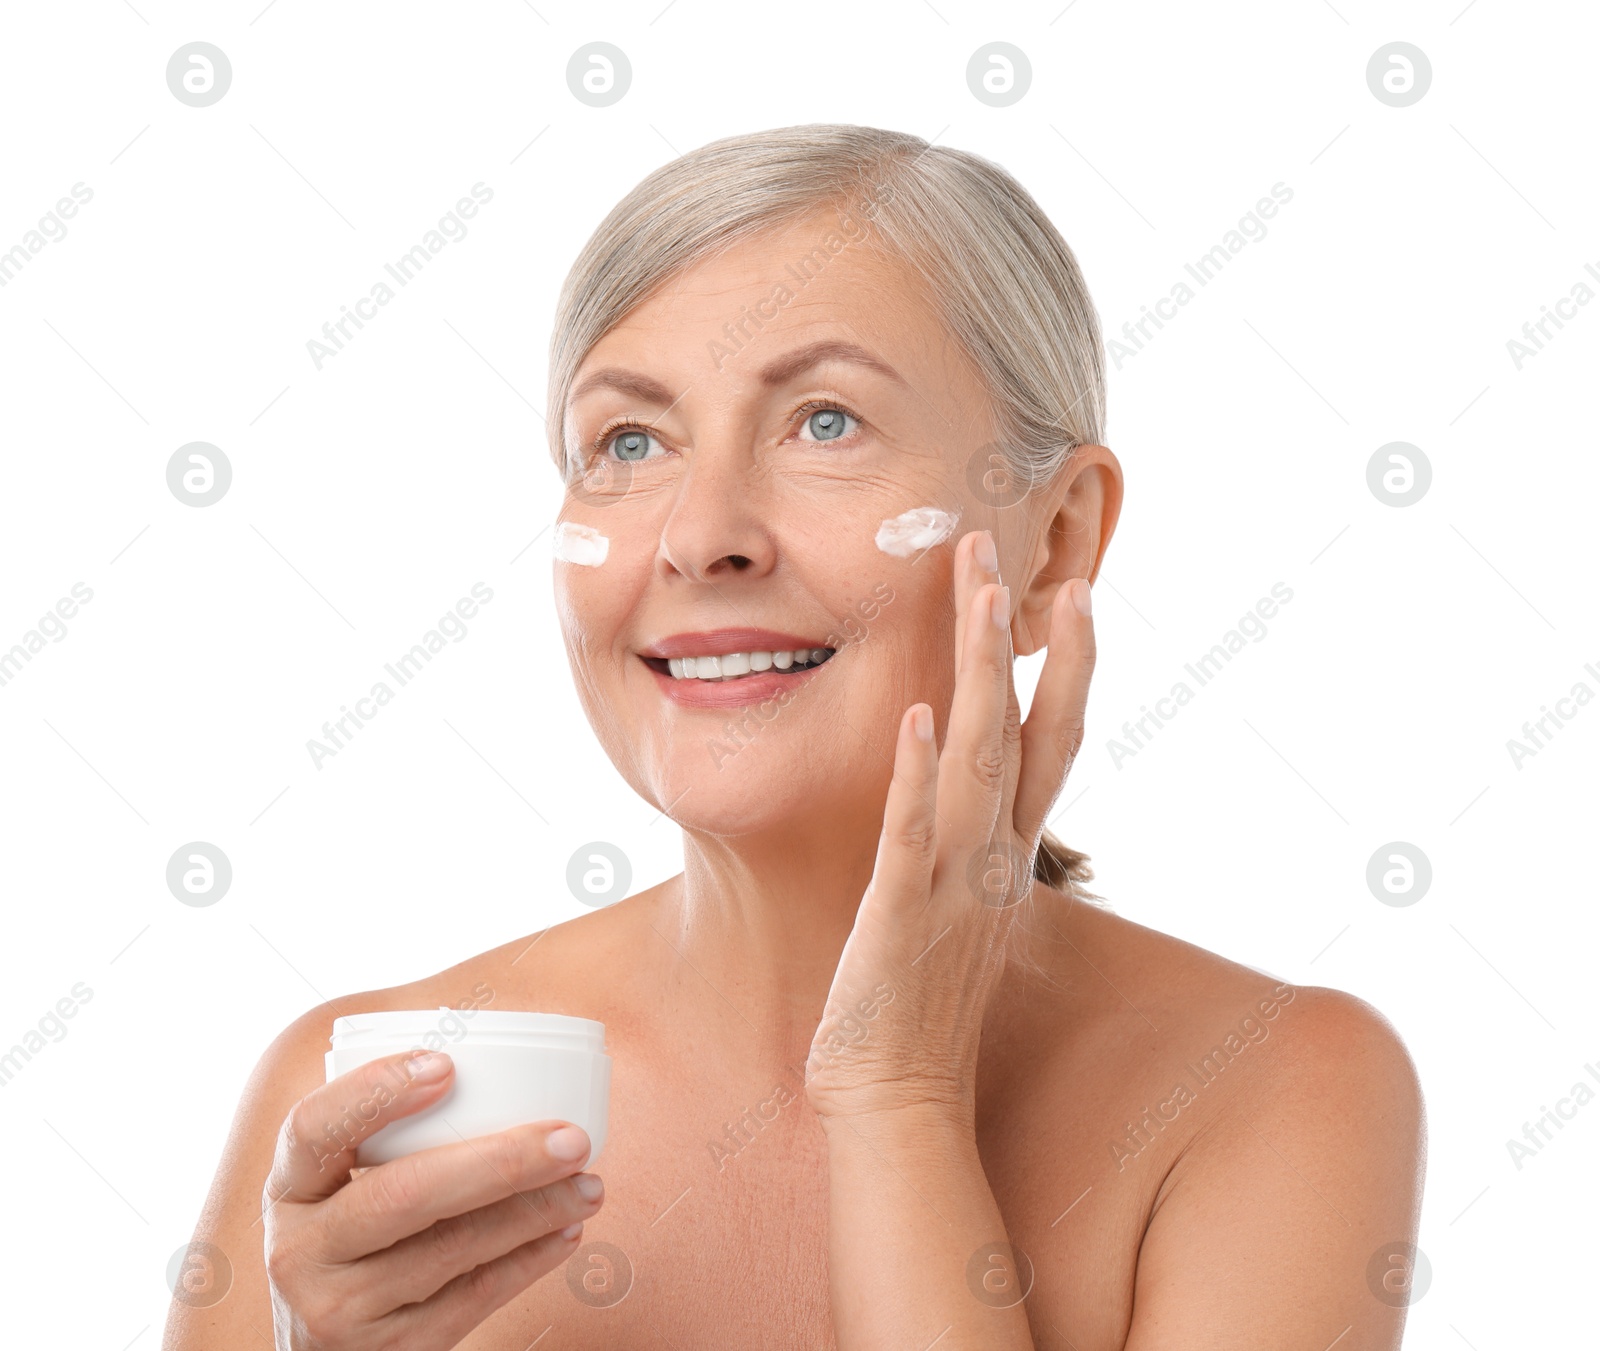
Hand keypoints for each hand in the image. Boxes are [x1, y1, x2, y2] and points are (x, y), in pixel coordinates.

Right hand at [262, 1051, 602, 1349]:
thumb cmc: (351, 1243)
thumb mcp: (336, 1191)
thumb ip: (387, 1138)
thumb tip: (495, 1066)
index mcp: (288, 1190)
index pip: (314, 1128)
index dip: (376, 1092)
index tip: (447, 1066)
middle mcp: (299, 1253)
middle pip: (402, 1196)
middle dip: (501, 1163)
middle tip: (570, 1139)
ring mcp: (338, 1311)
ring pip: (450, 1250)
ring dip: (534, 1212)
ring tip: (588, 1184)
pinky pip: (471, 1300)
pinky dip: (528, 1261)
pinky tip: (566, 1232)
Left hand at [803, 528, 1094, 1124]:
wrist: (898, 1097)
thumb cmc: (923, 998)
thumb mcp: (963, 902)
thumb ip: (973, 840)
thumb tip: (967, 783)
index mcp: (1006, 850)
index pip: (1051, 741)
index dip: (1068, 666)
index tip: (1076, 591)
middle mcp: (994, 857)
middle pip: (1021, 729)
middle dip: (1018, 638)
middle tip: (1009, 550)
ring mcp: (953, 884)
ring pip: (975, 761)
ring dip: (977, 674)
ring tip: (978, 594)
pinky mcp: (900, 919)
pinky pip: (910, 837)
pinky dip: (915, 776)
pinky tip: (912, 715)